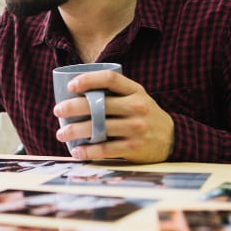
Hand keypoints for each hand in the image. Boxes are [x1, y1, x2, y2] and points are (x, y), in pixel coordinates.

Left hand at [53, 70, 173, 163]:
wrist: (172, 138)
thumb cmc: (145, 115)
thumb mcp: (137, 97)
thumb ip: (116, 93)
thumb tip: (78, 92)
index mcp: (136, 91)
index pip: (110, 79)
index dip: (88, 80)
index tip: (71, 86)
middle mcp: (137, 107)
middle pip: (99, 104)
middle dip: (73, 108)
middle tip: (58, 111)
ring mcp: (136, 128)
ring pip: (98, 128)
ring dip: (74, 131)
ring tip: (62, 134)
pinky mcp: (134, 147)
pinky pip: (105, 149)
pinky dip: (87, 151)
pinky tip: (77, 151)